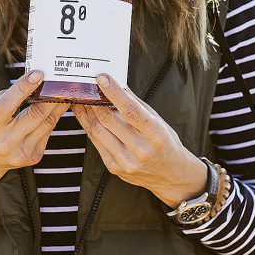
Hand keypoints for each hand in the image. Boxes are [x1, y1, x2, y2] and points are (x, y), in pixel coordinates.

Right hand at [0, 70, 68, 220]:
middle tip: (59, 81)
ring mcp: (21, 152)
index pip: (7, 104)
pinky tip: (56, 109)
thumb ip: (9, 96)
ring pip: (47, 123)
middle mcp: (6, 141)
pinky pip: (48, 133)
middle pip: (36, 114)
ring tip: (64, 92)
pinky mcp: (33, 157)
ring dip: (58, 105)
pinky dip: (53, 118)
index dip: (23, 87)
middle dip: (50, 95)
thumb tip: (33, 82)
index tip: (37, 74)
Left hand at [71, 73, 207, 207]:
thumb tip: (116, 83)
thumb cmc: (165, 143)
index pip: (131, 110)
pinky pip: (96, 143)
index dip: (114, 92)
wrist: (171, 175)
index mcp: (155, 134)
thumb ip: (136, 104)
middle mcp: (141, 150)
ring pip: (97, 131)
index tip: (103, 78)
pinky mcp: (114, 168)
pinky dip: (89, 126)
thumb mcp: (157, 121)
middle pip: (108, 120)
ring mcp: (126, 161)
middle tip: (88, 87)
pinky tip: (86, 116)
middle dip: (95, 101)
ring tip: (83, 99)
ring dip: (88, 112)